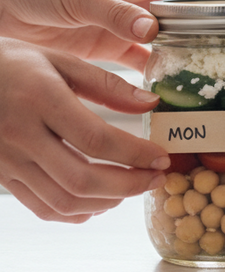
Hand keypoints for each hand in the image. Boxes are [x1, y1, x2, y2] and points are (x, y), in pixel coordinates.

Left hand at [0, 0, 224, 70]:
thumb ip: (115, 13)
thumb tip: (154, 30)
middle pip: (189, 9)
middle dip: (218, 23)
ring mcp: (126, 22)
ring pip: (172, 38)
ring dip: (192, 53)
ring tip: (221, 71)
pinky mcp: (110, 47)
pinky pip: (145, 61)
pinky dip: (161, 75)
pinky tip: (177, 90)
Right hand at [0, 38, 168, 222]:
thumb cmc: (8, 63)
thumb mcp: (57, 60)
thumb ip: (106, 84)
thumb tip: (151, 103)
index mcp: (39, 100)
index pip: (97, 140)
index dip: (136, 155)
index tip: (163, 157)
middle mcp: (20, 134)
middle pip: (81, 178)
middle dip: (128, 185)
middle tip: (156, 179)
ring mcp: (6, 160)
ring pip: (62, 200)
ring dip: (106, 202)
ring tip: (132, 189)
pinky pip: (40, 206)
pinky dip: (75, 212)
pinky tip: (98, 202)